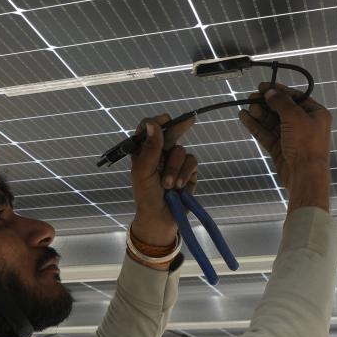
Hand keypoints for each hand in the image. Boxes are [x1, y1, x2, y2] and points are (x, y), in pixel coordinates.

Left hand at [130, 114, 197, 245]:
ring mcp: (175, 162)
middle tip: (190, 119)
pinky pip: (192, 162)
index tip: (165, 120)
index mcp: (144, 151)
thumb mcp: (144, 171)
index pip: (149, 129)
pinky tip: (179, 186)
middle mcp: (160, 153)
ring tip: (168, 185)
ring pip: (181, 151)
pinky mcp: (189, 171)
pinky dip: (185, 174)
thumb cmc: (146, 195)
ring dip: (175, 168)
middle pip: (170, 132)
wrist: (161, 218)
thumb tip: (153, 123)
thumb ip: (150, 147)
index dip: (156, 122)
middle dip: (179, 127)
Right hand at [238, 83, 331, 212]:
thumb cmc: (306, 144)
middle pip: (282, 109)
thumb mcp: (295, 117)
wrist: (305, 176)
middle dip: (267, 103)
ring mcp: (292, 137)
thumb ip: (281, 102)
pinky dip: (256, 126)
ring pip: (272, 122)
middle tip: (252, 97)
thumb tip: (270, 92)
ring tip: (248, 108)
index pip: (295, 97)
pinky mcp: (281, 148)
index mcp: (315, 114)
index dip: (279, 91)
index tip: (263, 86)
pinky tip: (244, 117)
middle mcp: (305, 124)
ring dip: (260, 114)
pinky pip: (267, 133)